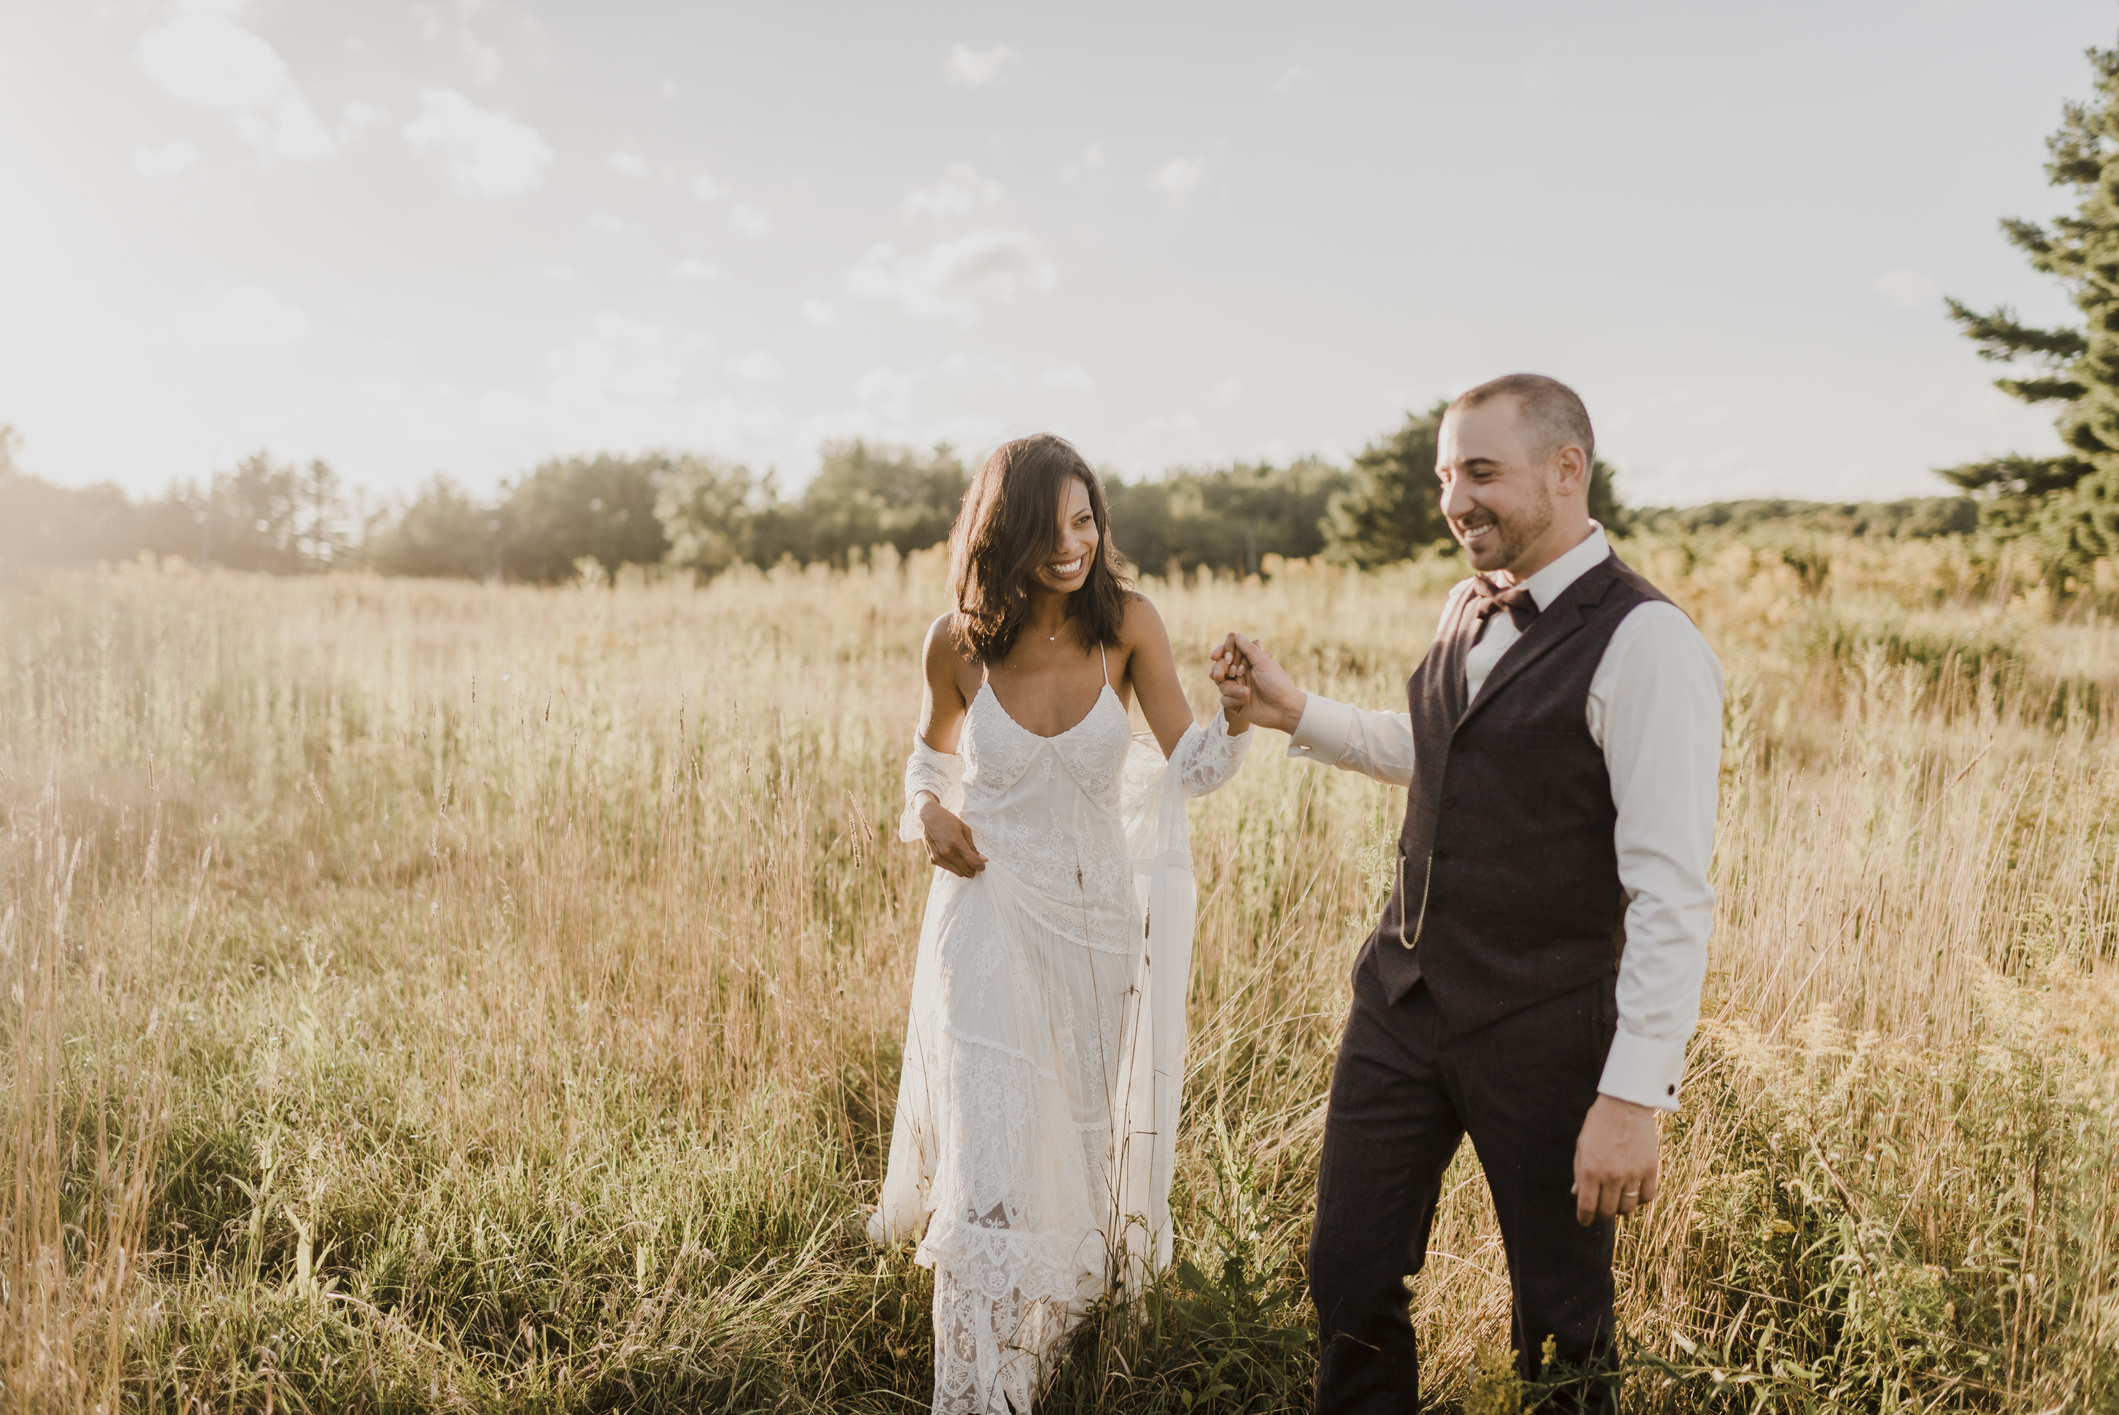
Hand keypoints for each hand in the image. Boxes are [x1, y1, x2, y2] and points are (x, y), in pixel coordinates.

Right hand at [917, 795, 986, 877]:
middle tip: (975, 864)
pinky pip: (948, 869)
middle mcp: (947, 853)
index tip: (983, 865)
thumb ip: (973, 846)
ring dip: (964, 870)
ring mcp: (939, 857)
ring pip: (957, 873)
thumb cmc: (948, 821)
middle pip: (966, 870)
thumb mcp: (964, 829)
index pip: (973, 862)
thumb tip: (983, 860)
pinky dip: (954, 867)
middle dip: (974, 869)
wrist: (927, 818)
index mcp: (957, 843)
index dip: (981, 866)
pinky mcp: (933, 860)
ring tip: (967, 863)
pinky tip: (955, 859)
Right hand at [1209, 633, 1305, 733]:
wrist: (1284, 709)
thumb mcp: (1264, 663)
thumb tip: (1237, 634)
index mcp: (1248, 661)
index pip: (1228, 650)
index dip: (1222, 652)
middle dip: (1219, 669)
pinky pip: (1224, 699)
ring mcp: (1237, 687)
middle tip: (1220, 675)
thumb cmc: (1277, 684)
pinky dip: (1234, 700)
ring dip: (1231, 688)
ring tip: (1247, 692)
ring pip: (1221, 683)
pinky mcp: (1235, 703)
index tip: (1220, 657)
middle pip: (1220, 666)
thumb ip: (1249, 649)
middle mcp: (1240, 672)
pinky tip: (1246, 701)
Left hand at [1572, 1093, 1659, 1225]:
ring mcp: (1632, 1173)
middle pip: (1607, 1211)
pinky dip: (1639, 1199)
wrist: (1626, 1103)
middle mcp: (1611, 1176)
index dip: (1584, 1218)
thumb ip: (1579, 1172)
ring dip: (1620, 1208)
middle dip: (1601, 1215)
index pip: (1586, 1207)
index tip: (1584, 1220)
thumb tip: (1577, 1195)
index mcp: (1590, 1170)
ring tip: (1616, 1201)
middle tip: (1600, 1212)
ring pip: (1628, 1208)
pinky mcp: (1650, 1169)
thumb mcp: (1582, 1146)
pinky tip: (1633, 1193)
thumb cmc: (1599, 1123)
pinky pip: (1646, 1197)